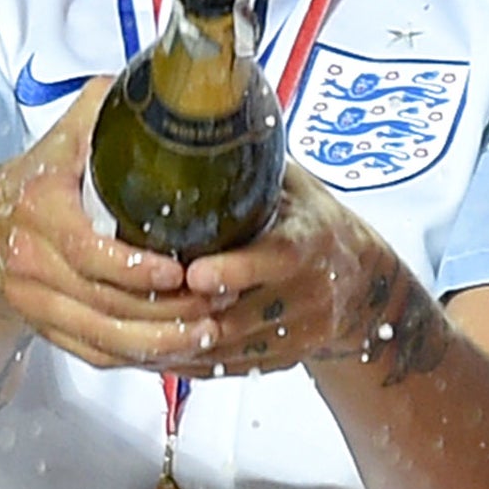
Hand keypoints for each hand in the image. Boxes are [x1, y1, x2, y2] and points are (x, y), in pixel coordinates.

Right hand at [0, 77, 216, 369]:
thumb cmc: (41, 176)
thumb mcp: (66, 133)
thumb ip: (105, 108)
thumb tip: (163, 81)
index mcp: (38, 210)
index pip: (86, 250)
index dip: (134, 268)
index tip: (180, 270)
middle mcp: (28, 262)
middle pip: (102, 303)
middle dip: (164, 310)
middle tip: (217, 303)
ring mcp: (34, 301)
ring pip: (100, 338)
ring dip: (157, 342)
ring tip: (207, 331)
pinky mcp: (44, 329)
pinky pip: (92, 354)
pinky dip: (136, 358)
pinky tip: (176, 350)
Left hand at [144, 162, 393, 379]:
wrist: (361, 284)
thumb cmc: (310, 222)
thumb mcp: (292, 185)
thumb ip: (248, 165)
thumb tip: (188, 118)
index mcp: (310, 240)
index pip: (278, 258)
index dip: (237, 269)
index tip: (195, 272)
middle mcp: (309, 292)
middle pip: (243, 314)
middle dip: (187, 312)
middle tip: (135, 301)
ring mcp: (297, 333)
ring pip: (228, 349)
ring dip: (177, 342)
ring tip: (128, 326)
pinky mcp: (282, 361)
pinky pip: (226, 370)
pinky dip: (186, 363)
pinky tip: (150, 347)